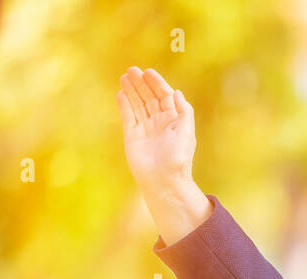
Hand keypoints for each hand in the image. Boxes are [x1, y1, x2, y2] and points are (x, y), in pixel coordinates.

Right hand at [117, 66, 195, 189]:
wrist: (163, 180)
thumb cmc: (178, 158)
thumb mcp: (186, 132)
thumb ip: (183, 111)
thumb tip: (176, 92)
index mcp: (174, 121)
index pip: (164, 97)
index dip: (157, 84)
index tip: (148, 72)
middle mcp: (159, 123)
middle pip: (149, 98)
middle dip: (142, 84)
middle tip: (132, 70)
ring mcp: (145, 129)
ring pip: (137, 105)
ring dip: (132, 91)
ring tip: (124, 77)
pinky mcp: (132, 136)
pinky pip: (127, 116)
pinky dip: (125, 105)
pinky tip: (121, 93)